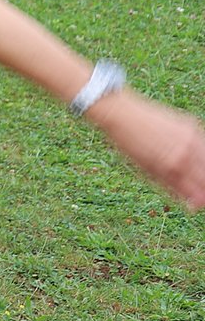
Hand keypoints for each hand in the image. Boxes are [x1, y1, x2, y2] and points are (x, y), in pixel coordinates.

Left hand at [88, 91, 204, 210]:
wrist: (123, 115)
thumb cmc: (129, 145)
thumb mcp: (146, 171)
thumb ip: (172, 187)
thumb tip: (191, 204)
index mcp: (172, 167)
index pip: (198, 192)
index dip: (200, 201)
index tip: (196, 205)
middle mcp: (185, 152)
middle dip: (204, 187)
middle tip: (197, 191)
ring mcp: (190, 137)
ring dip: (204, 172)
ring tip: (194, 176)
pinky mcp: (191, 125)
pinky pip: (204, 144)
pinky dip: (203, 154)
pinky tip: (194, 159)